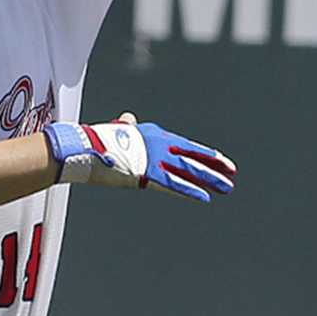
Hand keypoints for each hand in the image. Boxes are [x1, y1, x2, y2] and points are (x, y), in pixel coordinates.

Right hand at [45, 114, 236, 200]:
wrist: (83, 145)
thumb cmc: (97, 139)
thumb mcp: (118, 129)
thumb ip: (128, 126)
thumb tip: (129, 117)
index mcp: (154, 134)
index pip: (185, 145)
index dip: (204, 153)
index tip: (219, 159)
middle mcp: (160, 144)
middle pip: (193, 156)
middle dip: (214, 165)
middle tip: (232, 172)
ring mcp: (155, 158)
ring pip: (189, 170)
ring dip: (209, 180)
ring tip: (227, 188)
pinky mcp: (148, 173)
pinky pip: (173, 184)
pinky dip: (190, 191)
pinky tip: (205, 198)